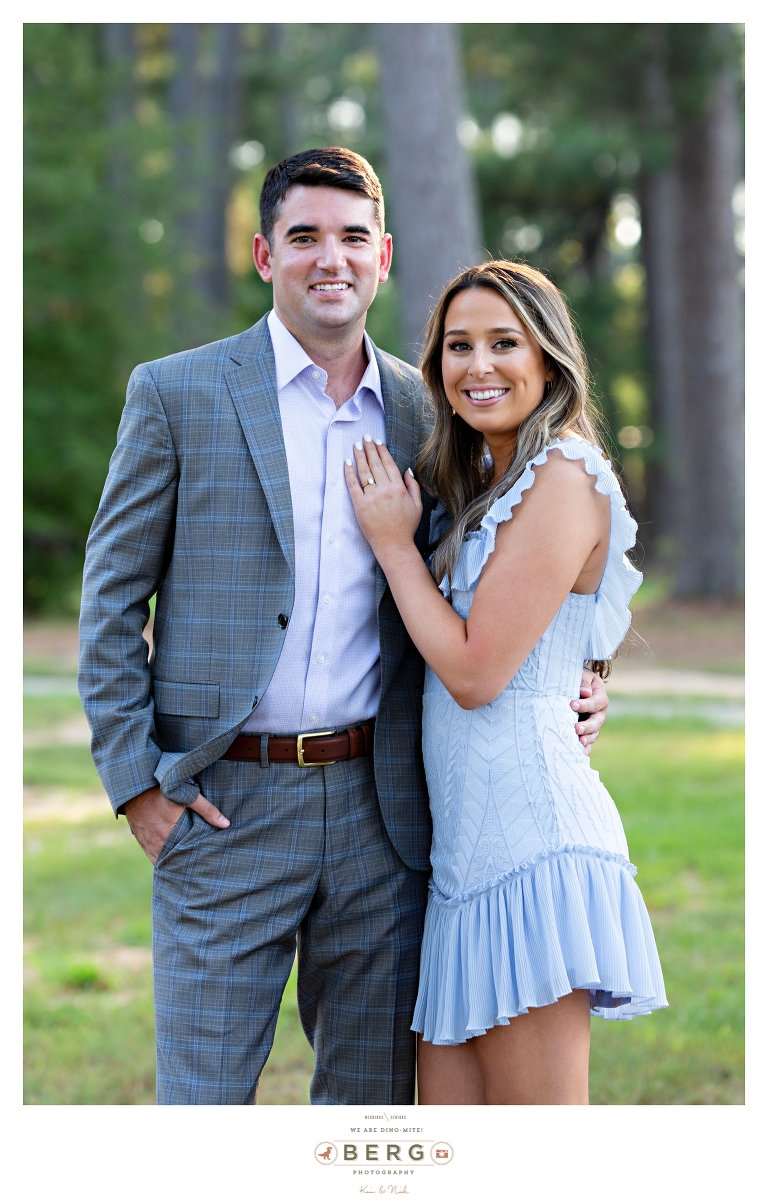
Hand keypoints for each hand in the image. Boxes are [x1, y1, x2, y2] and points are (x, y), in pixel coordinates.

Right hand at [122, 785, 229, 863]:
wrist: (135, 784)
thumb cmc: (162, 789)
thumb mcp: (186, 796)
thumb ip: (207, 810)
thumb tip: (226, 824)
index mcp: (168, 836)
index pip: (184, 857)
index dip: (195, 861)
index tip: (206, 864)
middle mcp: (156, 843)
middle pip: (174, 860)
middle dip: (186, 863)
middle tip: (200, 867)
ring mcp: (147, 842)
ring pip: (163, 860)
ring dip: (174, 861)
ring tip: (188, 865)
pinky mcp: (141, 839)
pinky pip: (152, 855)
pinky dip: (162, 858)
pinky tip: (172, 858)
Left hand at [345, 436, 422, 555]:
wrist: (394, 545)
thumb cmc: (406, 527)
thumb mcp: (417, 505)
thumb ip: (413, 486)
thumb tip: (407, 470)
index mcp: (399, 488)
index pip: (388, 464)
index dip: (382, 451)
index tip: (377, 441)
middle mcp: (385, 489)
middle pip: (375, 464)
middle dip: (369, 448)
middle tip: (365, 437)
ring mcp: (371, 497)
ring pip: (364, 471)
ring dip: (359, 456)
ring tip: (356, 445)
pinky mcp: (360, 505)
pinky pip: (353, 485)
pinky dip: (349, 473)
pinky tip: (347, 463)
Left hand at [571, 669, 608, 755]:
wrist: (575, 686)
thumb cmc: (577, 679)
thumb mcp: (581, 675)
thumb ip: (583, 682)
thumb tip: (585, 693)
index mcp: (600, 696)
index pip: (596, 702)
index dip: (586, 705)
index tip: (572, 705)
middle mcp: (599, 712)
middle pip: (597, 722)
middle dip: (587, 726)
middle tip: (576, 729)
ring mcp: (594, 724)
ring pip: (594, 734)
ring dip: (587, 739)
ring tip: (578, 742)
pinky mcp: (587, 733)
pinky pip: (588, 743)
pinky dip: (585, 748)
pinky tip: (578, 752)